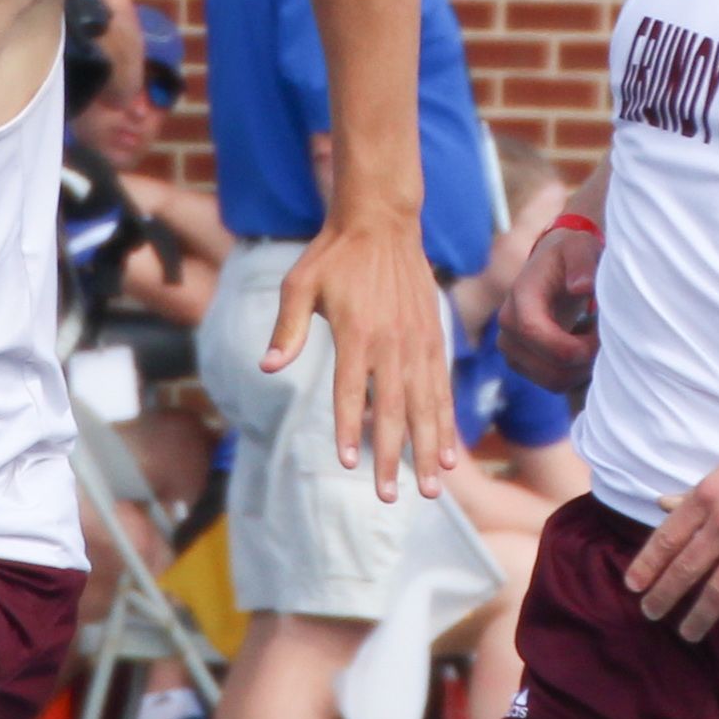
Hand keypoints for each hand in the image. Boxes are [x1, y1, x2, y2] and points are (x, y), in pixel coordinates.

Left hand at [263, 211, 459, 498]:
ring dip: (428, 450)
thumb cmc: (333, 256)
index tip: (349, 462)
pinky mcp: (433, 339)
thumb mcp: (299, 285)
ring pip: (425, 406)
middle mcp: (391, 342)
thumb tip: (268, 366)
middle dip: (394, 456)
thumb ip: (287, 329)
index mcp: (356, 332)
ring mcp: (417, 342)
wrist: (382, 221)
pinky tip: (449, 454)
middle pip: (394, 409)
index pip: (351, 392)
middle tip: (393, 496)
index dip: (350, 428)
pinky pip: (441, 390)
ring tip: (431, 488)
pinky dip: (446, 424)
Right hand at [499, 223, 600, 393]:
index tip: (600, 340)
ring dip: (582, 369)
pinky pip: (554, 383)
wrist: (551, 268)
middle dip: (583, 362)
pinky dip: (576, 374)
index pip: (532, 331)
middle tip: (606, 339)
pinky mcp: (520, 362)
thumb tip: (582, 288)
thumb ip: (582, 262)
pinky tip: (584, 347)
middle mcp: (508, 325)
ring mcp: (511, 347)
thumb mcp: (581, 247)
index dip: (568, 346)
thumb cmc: (570, 257)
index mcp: (521, 296)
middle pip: (547, 367)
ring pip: (552, 381)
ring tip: (595, 339)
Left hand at [626, 433, 718, 645]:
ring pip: (717, 594)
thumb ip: (693, 496)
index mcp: (708, 497)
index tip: (633, 587)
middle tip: (651, 614)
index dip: (646, 566)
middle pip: (685, 571)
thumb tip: (657, 504)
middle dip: (663, 598)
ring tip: (688, 633)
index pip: (666, 539)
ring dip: (698, 619)